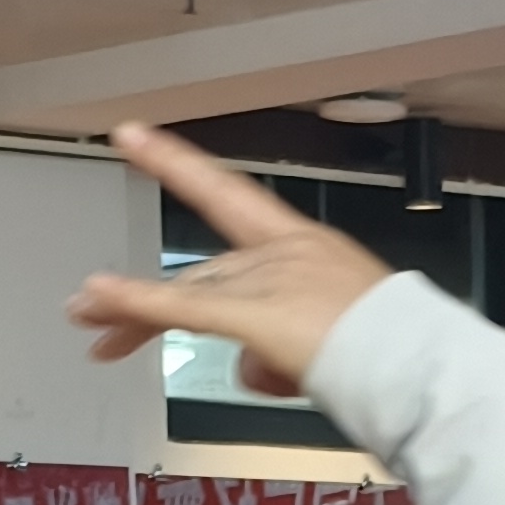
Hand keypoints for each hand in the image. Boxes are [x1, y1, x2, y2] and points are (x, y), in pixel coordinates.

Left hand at [72, 122, 392, 404]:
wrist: (419, 368)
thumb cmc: (392, 360)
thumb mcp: (330, 342)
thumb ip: (277, 349)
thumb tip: (246, 366)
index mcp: (306, 247)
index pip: (230, 198)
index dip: (179, 165)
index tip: (136, 136)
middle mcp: (283, 253)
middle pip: (198, 273)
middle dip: (140, 299)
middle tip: (90, 306)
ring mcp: (269, 279)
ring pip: (185, 294)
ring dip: (128, 310)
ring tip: (85, 321)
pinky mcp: (254, 312)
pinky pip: (182, 309)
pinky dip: (136, 304)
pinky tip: (98, 297)